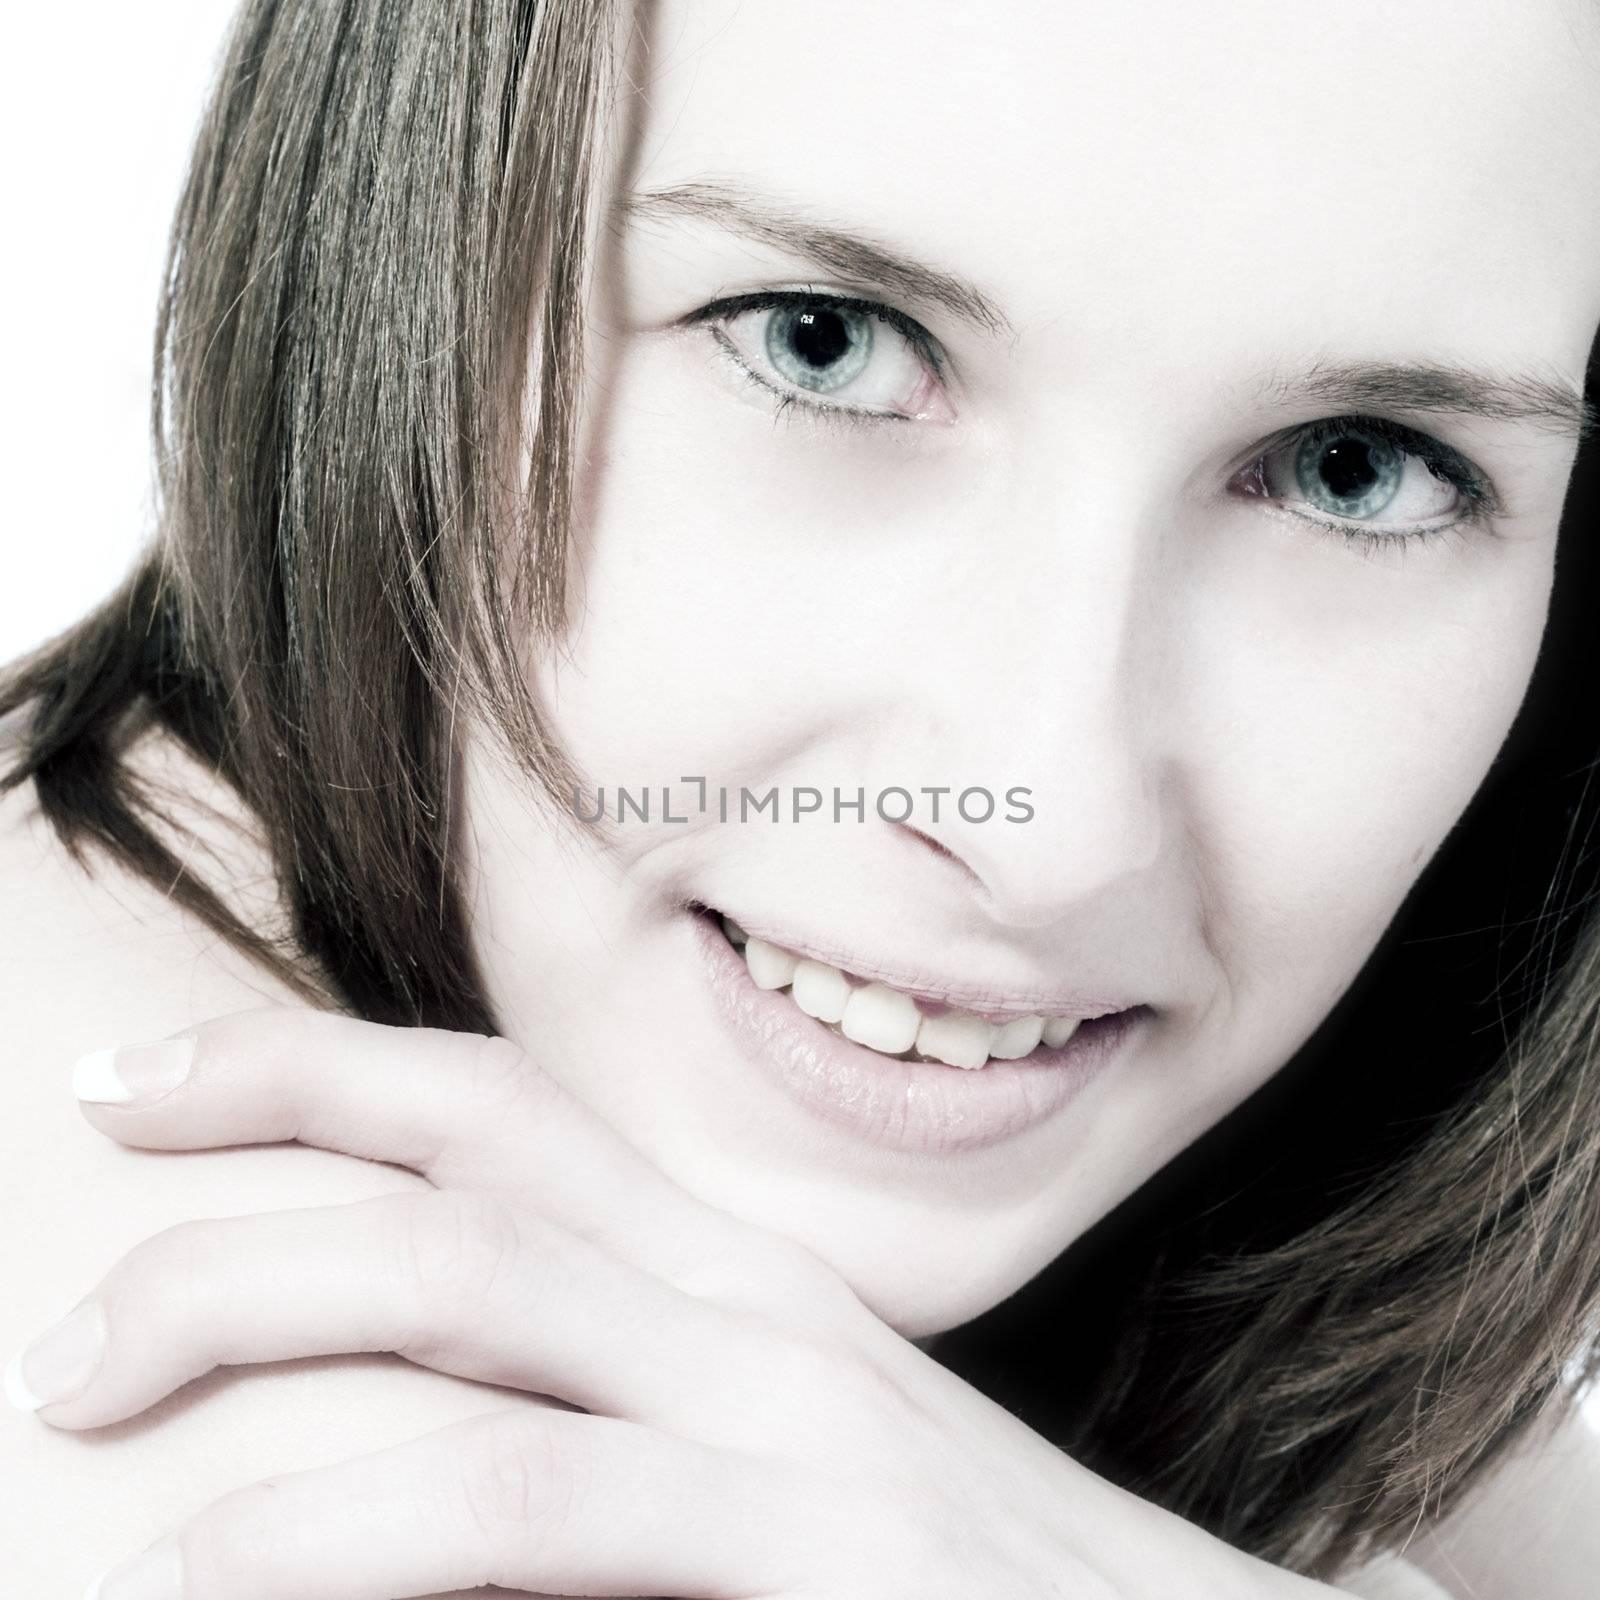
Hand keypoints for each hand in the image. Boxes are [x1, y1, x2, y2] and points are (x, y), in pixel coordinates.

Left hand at [17, 1007, 1345, 1598]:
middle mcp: (755, 1308)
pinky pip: (542, 1512)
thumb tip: (398, 1452)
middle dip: (243, 1202)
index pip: (497, 1109)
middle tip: (63, 1332)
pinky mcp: (825, 1555)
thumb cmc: (959, 1577)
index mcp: (732, 1274)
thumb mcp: (775, 1459)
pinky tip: (225, 1568)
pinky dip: (364, 1531)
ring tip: (88, 1396)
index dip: (308, 1069)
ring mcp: (792, 1420)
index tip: (141, 1085)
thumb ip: (619, 1412)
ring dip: (261, 1322)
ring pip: (485, 1304)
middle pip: (466, 1177)